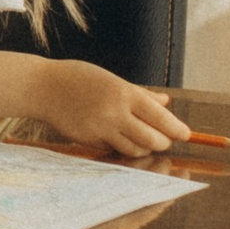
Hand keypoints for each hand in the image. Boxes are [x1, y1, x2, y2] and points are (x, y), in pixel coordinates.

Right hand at [34, 63, 190, 159]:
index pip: (160, 117)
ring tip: (143, 141)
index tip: (185, 134)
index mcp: (124, 93)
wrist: (44, 87)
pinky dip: (121, 147)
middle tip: (164, 140)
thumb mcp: (112, 80)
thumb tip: (165, 102)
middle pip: (152, 139)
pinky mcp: (88, 140)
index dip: (177, 129)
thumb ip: (141, 94)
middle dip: (163, 143)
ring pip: (135, 150)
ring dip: (144, 148)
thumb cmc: (79, 78)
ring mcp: (101, 129)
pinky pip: (113, 149)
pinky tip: (118, 137)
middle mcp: (115, 113)